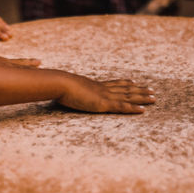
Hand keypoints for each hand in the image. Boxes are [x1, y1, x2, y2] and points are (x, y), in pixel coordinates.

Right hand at [0, 65, 155, 113]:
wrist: (55, 82)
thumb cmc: (53, 85)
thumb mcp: (55, 88)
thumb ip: (51, 87)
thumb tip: (39, 85)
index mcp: (90, 85)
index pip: (111, 83)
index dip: (123, 83)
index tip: (132, 81)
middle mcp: (100, 87)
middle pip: (124, 88)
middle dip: (138, 90)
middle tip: (151, 91)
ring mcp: (103, 95)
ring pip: (128, 96)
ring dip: (142, 97)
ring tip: (154, 98)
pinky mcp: (103, 103)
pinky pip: (122, 106)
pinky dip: (134, 108)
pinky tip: (144, 110)